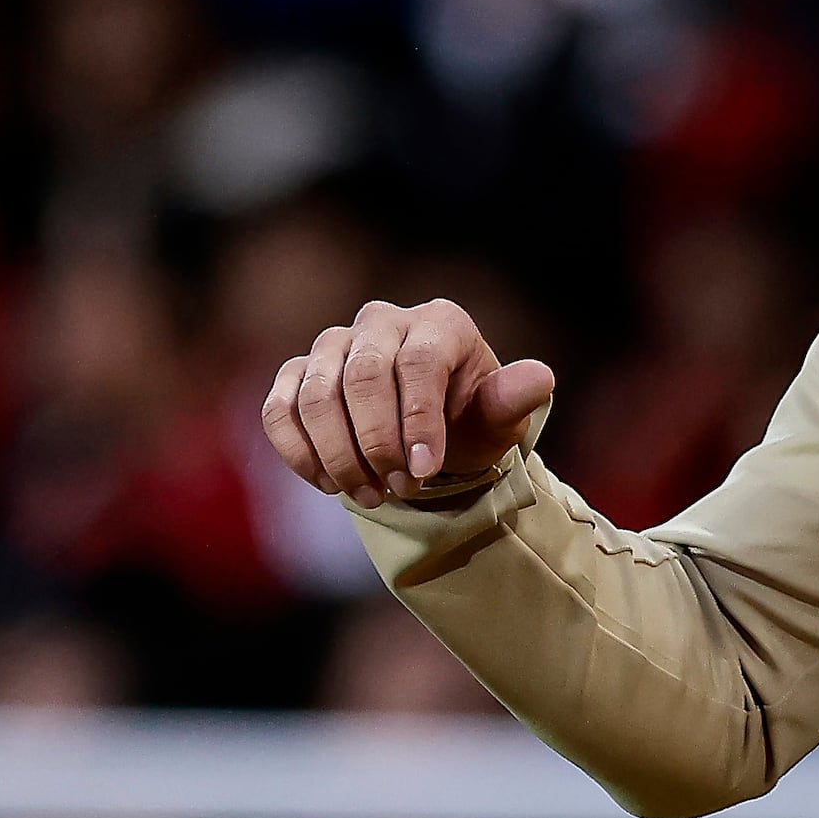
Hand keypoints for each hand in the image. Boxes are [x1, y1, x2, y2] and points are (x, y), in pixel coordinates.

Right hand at [260, 299, 557, 510]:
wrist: (430, 435)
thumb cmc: (468, 421)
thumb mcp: (497, 420)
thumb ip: (511, 400)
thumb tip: (539, 378)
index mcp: (438, 322)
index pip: (418, 362)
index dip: (417, 420)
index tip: (425, 472)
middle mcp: (381, 321)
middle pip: (362, 374)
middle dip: (377, 442)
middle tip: (400, 489)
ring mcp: (333, 346)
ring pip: (316, 393)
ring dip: (338, 454)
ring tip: (369, 496)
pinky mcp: (296, 375)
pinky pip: (279, 409)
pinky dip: (298, 451)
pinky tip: (328, 483)